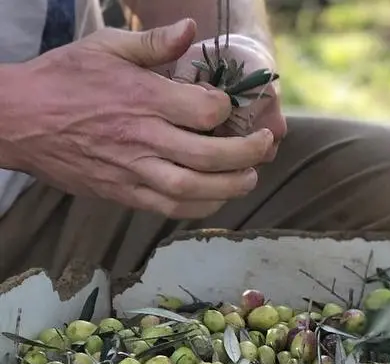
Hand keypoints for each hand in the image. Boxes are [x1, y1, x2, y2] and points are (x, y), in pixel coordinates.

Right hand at [5, 19, 273, 217]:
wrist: (16, 119)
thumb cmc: (63, 78)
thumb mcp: (105, 47)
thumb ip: (153, 43)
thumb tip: (191, 29)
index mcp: (142, 98)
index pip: (205, 111)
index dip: (226, 109)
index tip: (227, 105)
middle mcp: (141, 138)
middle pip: (209, 156)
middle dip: (247, 154)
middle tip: (264, 147)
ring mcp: (132, 170)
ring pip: (194, 190)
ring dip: (230, 187)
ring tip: (249, 177)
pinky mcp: (122, 193)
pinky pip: (170, 208)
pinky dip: (201, 207)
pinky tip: (216, 197)